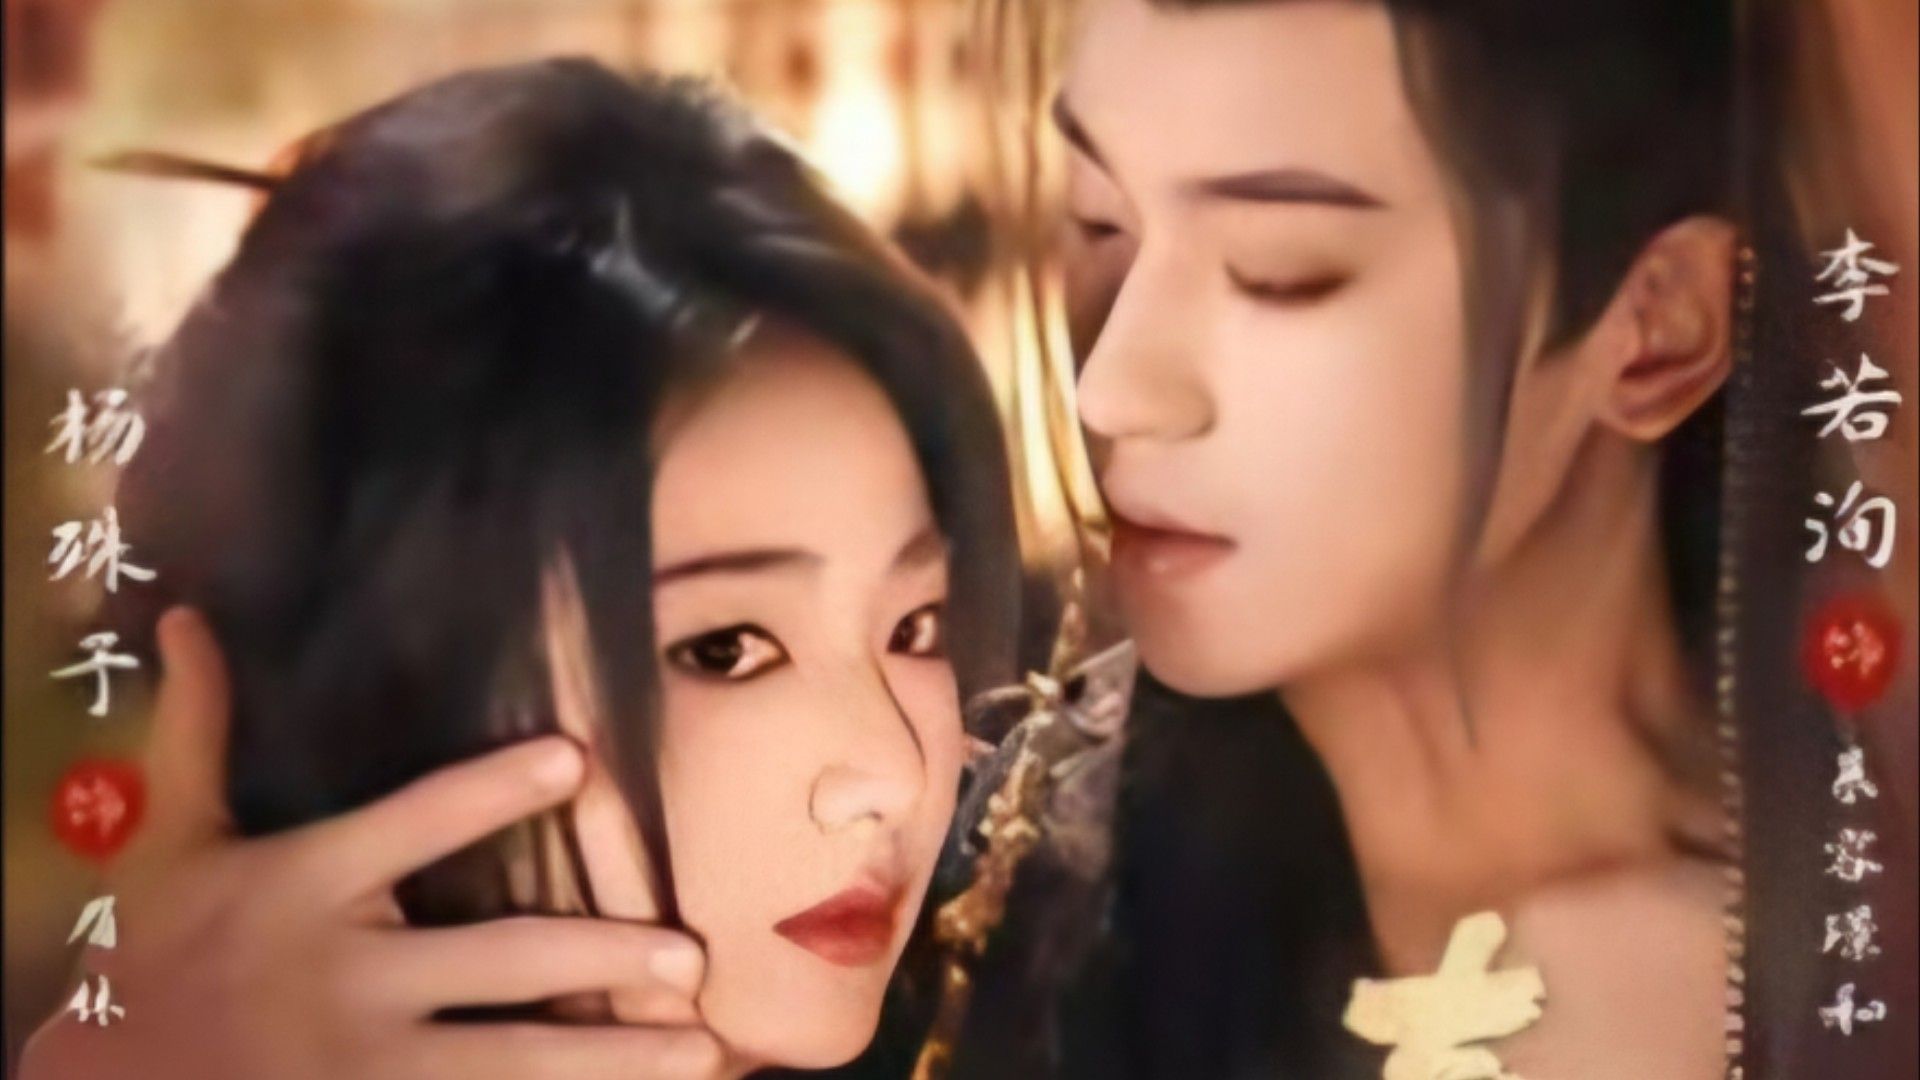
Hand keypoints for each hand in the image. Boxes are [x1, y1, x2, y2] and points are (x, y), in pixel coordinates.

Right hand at [17, 607, 723, 1079]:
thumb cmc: (151, 953)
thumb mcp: (170, 841)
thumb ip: (198, 733)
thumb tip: (188, 620)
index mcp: (303, 886)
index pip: (413, 824)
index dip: (493, 792)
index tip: (578, 758)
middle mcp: (343, 975)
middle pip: (497, 958)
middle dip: (600, 957)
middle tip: (688, 956)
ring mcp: (359, 1063)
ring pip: (508, 1060)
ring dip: (612, 1059)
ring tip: (701, 1052)